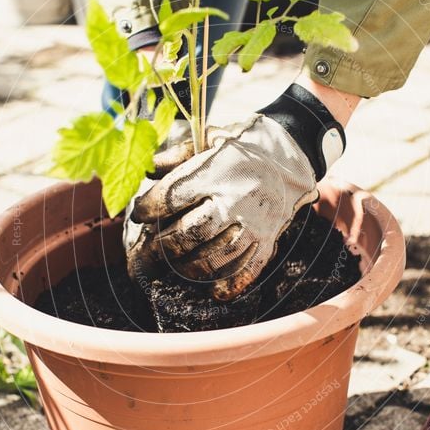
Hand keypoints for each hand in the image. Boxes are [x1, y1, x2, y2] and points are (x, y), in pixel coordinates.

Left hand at [125, 115, 318, 300]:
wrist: (289, 159)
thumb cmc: (240, 150)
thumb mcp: (210, 139)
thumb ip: (177, 154)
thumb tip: (148, 169)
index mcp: (218, 171)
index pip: (173, 196)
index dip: (149, 208)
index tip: (140, 213)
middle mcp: (236, 200)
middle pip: (191, 232)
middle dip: (165, 244)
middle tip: (154, 246)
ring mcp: (254, 224)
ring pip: (214, 257)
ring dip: (189, 266)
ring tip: (178, 262)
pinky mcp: (267, 241)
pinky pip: (247, 271)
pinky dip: (227, 285)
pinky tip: (212, 290)